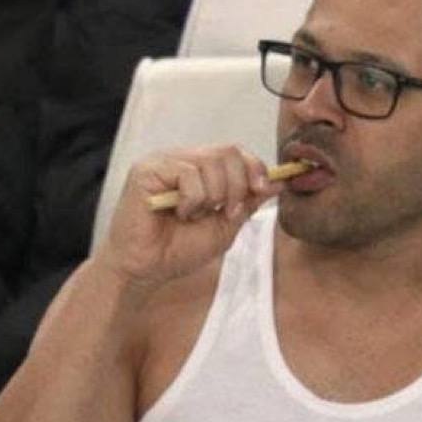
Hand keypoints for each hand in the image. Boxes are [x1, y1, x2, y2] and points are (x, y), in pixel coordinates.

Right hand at [94, 146, 281, 290]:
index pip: (236, 153)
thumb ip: (247, 204)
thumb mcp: (224, 228)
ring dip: (213, 197)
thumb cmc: (177, 251)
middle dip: (237, 186)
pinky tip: (178, 213)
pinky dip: (192, 200)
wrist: (145, 270)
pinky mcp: (148, 170)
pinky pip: (188, 174)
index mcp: (200, 170)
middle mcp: (183, 160)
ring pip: (211, 162)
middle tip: (226, 213)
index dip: (255, 168)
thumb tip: (276, 183)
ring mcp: (164, 162)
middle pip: (228, 152)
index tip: (261, 191)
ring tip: (193, 216)